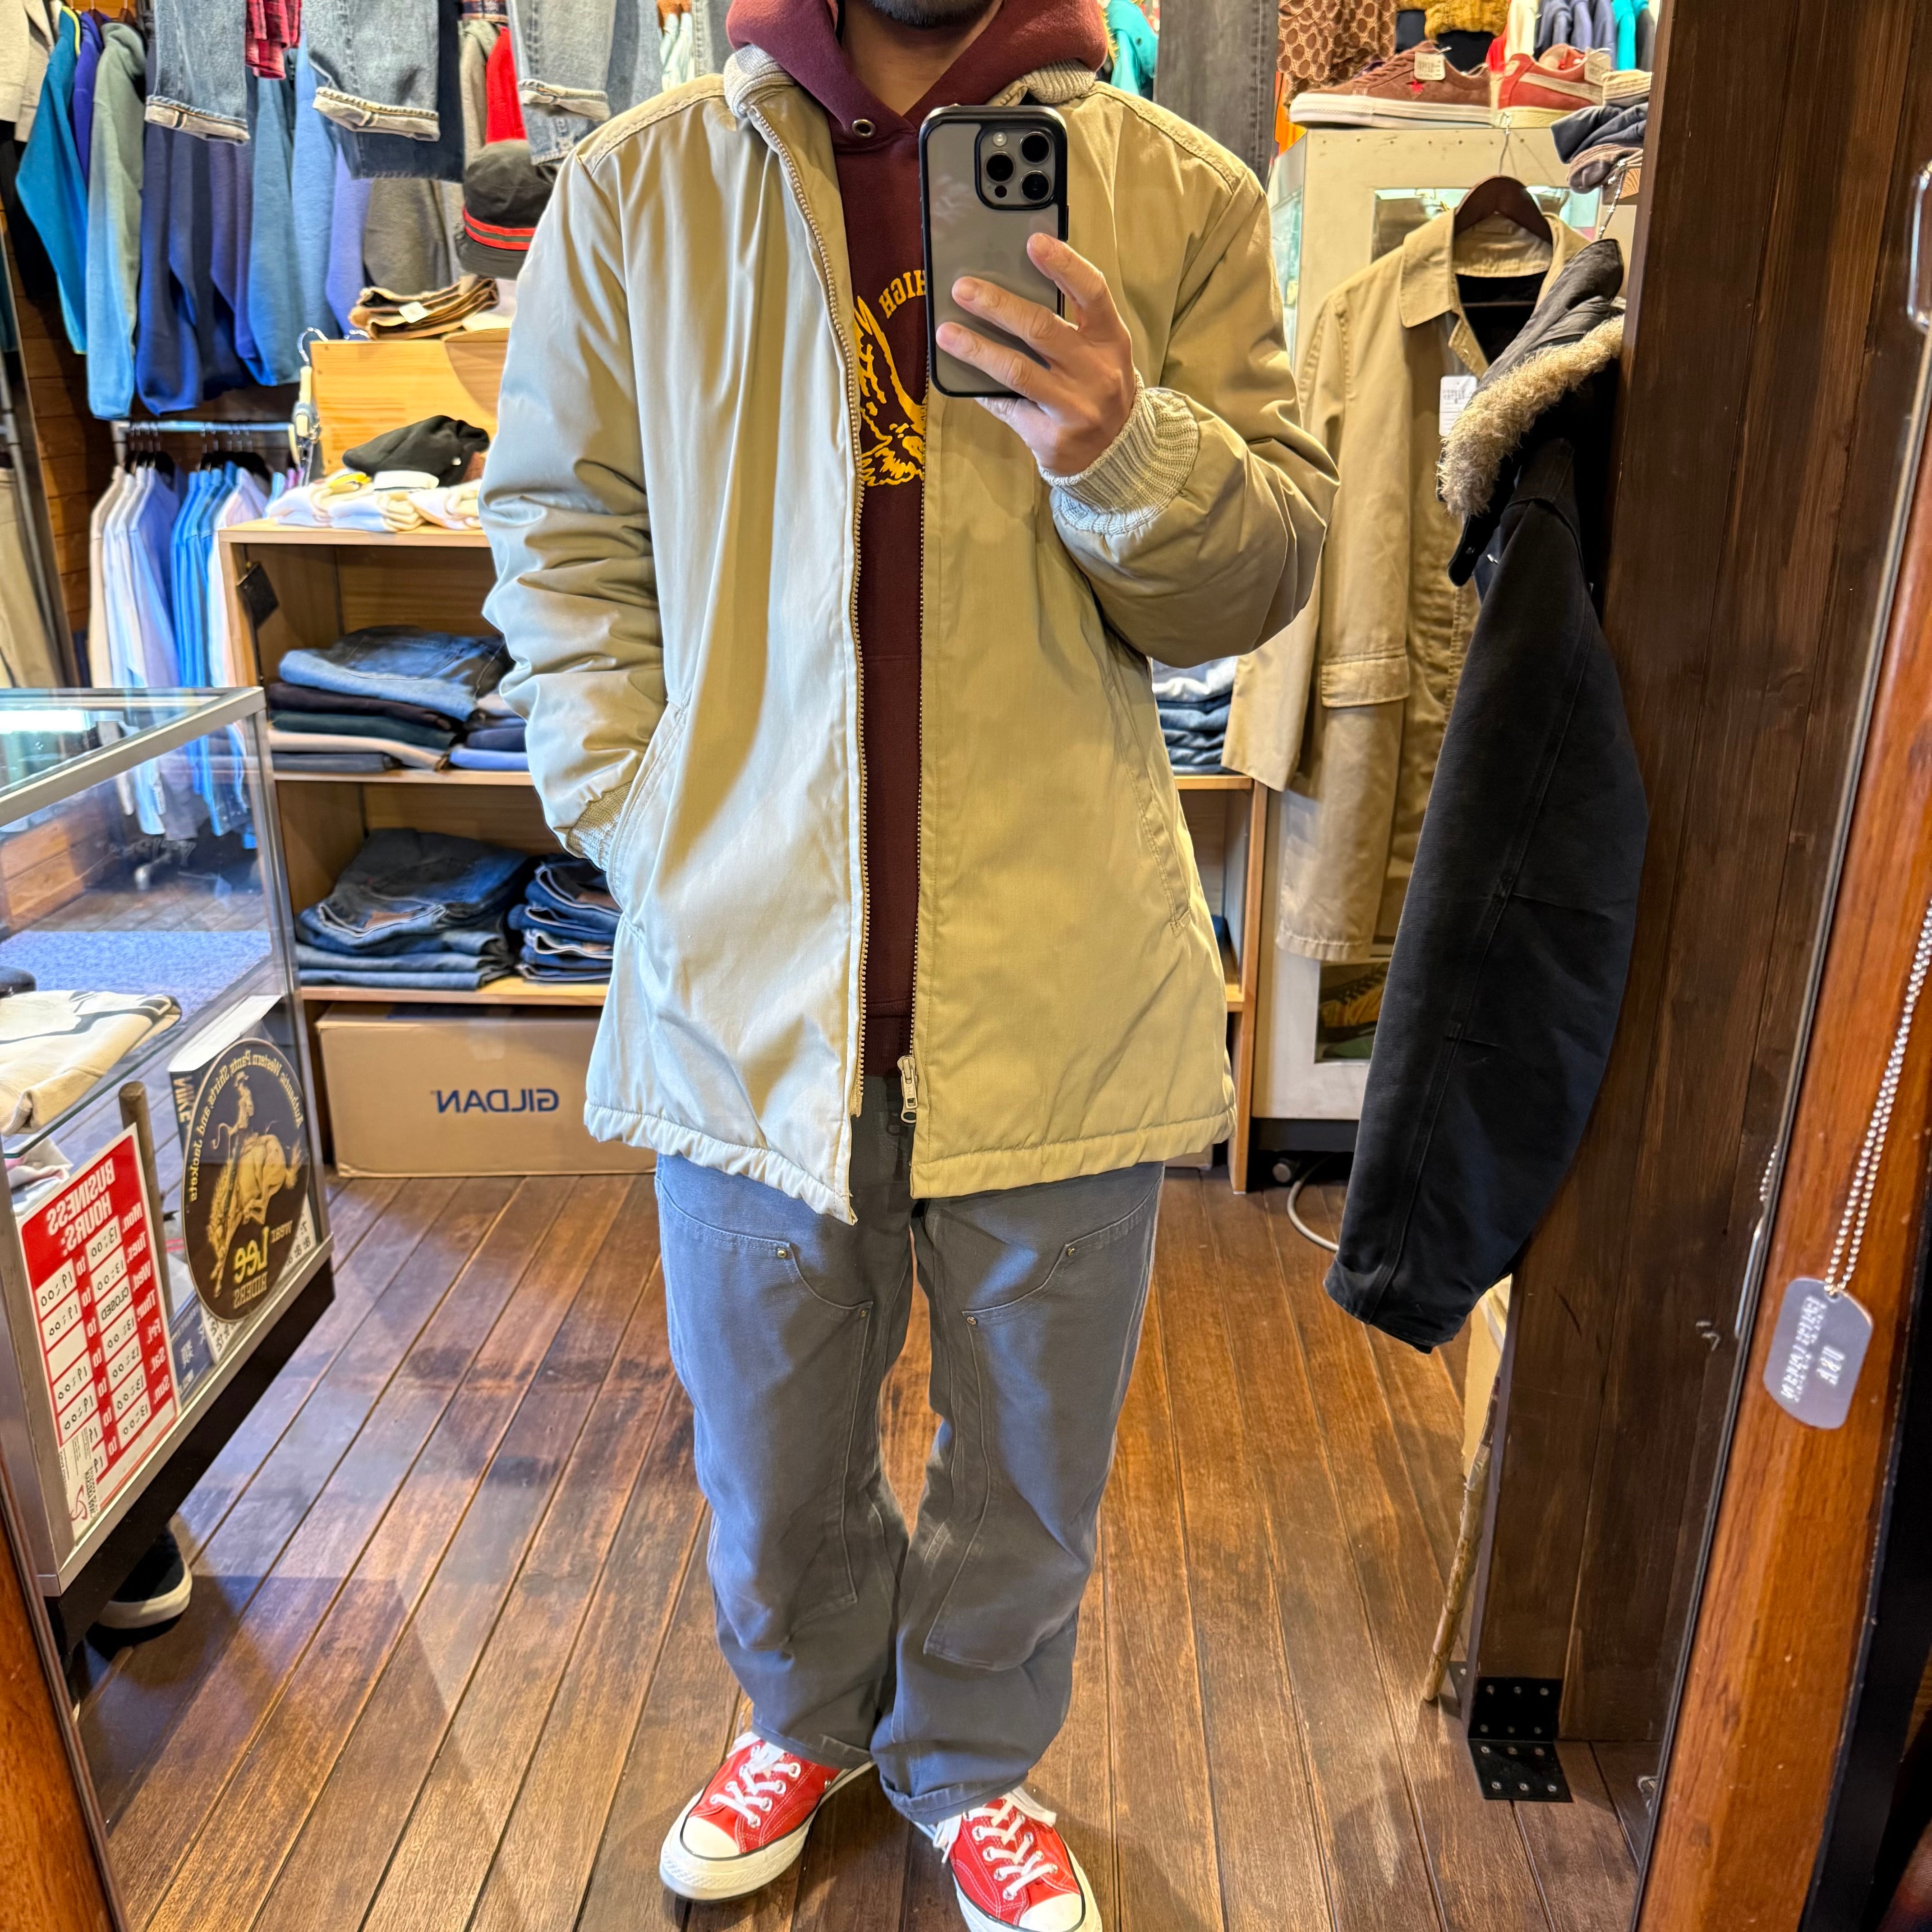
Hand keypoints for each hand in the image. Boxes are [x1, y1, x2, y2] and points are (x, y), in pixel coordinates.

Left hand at [934, 233, 1137, 475]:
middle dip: (998, 305)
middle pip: (1042, 329)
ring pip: (1017, 371)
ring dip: (977, 348)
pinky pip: (1007, 406)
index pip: (1091, 293)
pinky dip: (981, 389)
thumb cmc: (1099, 387)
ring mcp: (1075, 408)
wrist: (1118, 455)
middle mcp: (1096, 372)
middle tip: (963, 289)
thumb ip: (1071, 321)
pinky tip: (960, 375)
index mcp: (1110, 340)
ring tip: (947, 333)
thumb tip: (1010, 289)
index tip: (1033, 241)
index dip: (1064, 265)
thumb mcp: (1101, 351)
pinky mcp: (1052, 438)